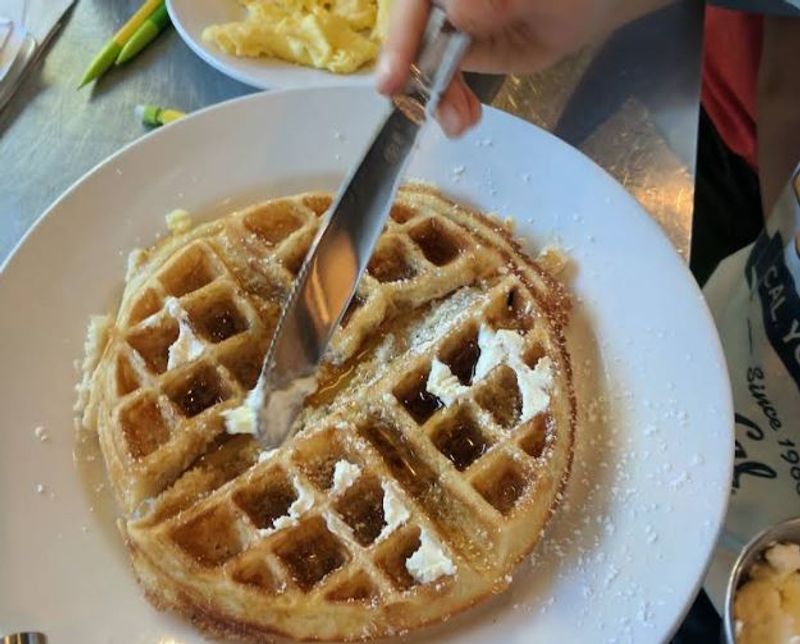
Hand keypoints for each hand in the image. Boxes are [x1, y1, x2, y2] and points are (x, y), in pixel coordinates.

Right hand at [377, 0, 671, 136]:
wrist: (591, 3)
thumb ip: (495, 1)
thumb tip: (458, 12)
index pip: (413, 4)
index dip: (400, 41)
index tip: (390, 82)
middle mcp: (441, 0)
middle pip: (410, 34)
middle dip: (417, 78)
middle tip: (427, 112)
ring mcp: (447, 22)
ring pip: (422, 61)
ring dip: (436, 98)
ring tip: (460, 124)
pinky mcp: (459, 49)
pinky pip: (443, 77)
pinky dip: (451, 102)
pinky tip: (465, 119)